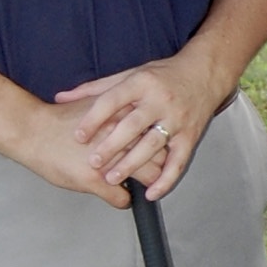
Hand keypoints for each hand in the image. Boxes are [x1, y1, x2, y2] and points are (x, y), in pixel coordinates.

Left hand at [52, 55, 222, 201]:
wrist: (205, 73)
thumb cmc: (164, 75)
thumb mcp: (130, 74)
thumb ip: (96, 88)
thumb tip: (61, 96)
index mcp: (142, 83)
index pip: (114, 101)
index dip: (94, 118)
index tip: (78, 135)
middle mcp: (160, 100)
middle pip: (133, 125)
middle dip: (112, 145)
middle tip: (93, 161)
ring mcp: (177, 119)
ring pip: (153, 144)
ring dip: (132, 163)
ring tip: (112, 178)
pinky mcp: (191, 135)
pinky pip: (178, 161)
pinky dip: (166, 179)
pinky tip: (151, 193)